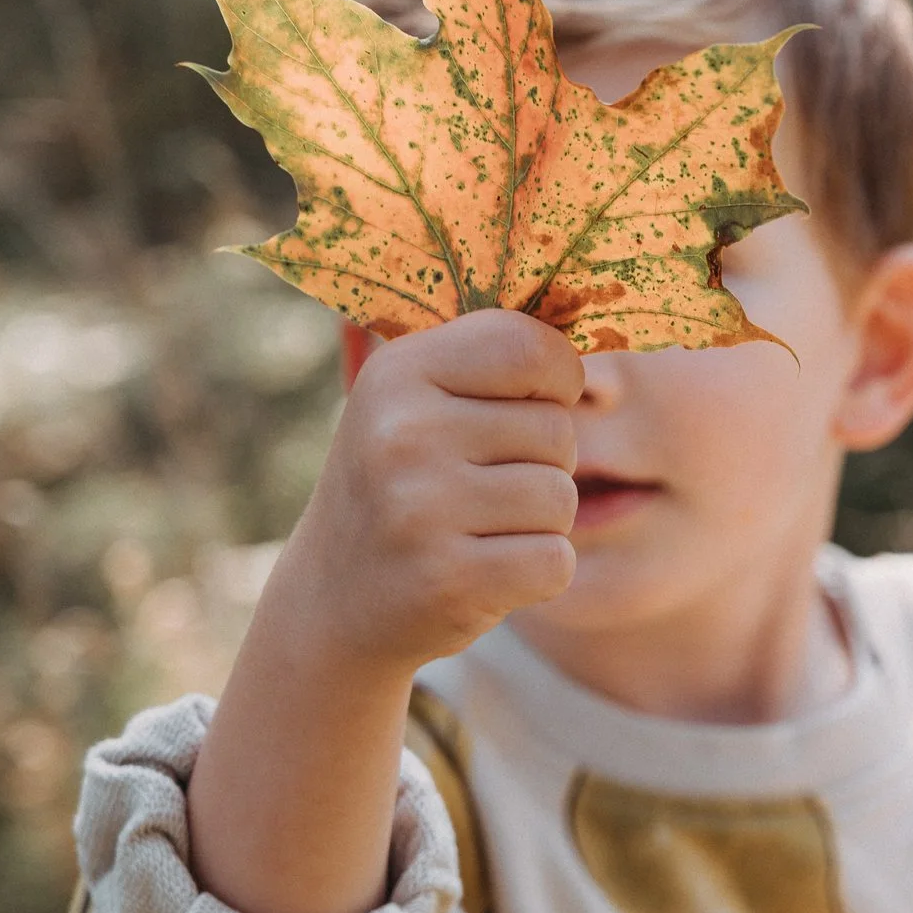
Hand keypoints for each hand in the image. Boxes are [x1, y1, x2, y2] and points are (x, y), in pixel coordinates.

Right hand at [253, 308, 584, 688]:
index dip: (557, 377)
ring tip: (477, 531)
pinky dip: (538, 575)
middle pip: (557, 430)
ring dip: (539, 523)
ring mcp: (421, 509)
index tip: (535, 402)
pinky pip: (555, 561)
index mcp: (398, 373)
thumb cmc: (403, 488)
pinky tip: (483, 575)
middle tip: (479, 490)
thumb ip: (487, 358)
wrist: (330, 604)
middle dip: (543, 464)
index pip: (528, 345)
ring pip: (561, 498)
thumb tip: (582, 307)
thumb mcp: (416, 404)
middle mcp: (403, 433)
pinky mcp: (448, 580)